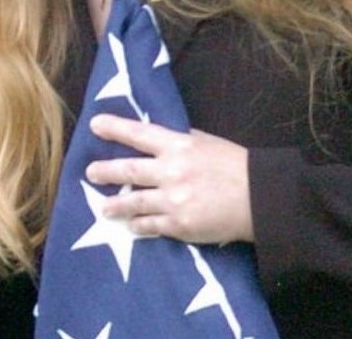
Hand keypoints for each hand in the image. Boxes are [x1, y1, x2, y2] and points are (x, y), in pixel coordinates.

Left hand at [82, 115, 253, 244]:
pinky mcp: (179, 224)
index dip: (115, 128)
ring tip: (104, 208)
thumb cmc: (237, 166)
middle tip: (90, 173)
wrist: (261, 198)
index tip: (95, 124)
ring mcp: (173, 200)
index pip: (139, 134)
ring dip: (115, 205)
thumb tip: (160, 140)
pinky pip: (151, 226)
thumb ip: (182, 142)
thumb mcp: (208, 143)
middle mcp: (171, 171)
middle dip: (106, 171)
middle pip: (129, 170)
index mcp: (179, 146)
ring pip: (134, 202)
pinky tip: (131, 226)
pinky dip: (139, 226)